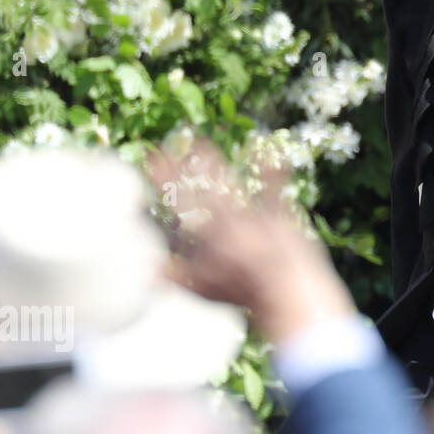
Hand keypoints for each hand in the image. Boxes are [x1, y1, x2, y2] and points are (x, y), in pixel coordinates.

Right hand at [147, 139, 353, 345]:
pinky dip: (272, 171)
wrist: (284, 290)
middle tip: (169, 143)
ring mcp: (251, 215)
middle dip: (182, 166)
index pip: (177, 204)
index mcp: (206, 237)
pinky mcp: (277, 215)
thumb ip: (177, 277)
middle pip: (198, 189)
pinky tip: (270, 153)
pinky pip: (273, 190)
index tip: (151, 157)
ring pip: (227, 185)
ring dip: (212, 163)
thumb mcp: (204, 287)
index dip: (162, 179)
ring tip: (201, 141)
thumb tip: (149, 271)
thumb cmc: (243, 292)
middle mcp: (224, 221)